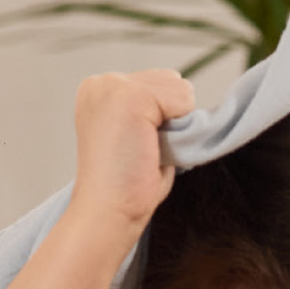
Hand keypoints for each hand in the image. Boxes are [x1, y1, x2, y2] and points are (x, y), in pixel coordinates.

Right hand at [68, 69, 194, 233]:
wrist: (109, 209)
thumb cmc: (127, 182)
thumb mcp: (139, 133)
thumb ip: (155, 110)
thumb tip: (189, 95)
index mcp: (101, 90)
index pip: (160, 82)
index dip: (162, 117)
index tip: (137, 144)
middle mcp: (102, 81)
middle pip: (172, 80)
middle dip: (169, 117)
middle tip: (142, 149)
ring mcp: (113, 86)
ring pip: (180, 88)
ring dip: (173, 124)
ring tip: (145, 148)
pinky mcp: (130, 96)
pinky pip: (183, 101)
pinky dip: (177, 128)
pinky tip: (149, 147)